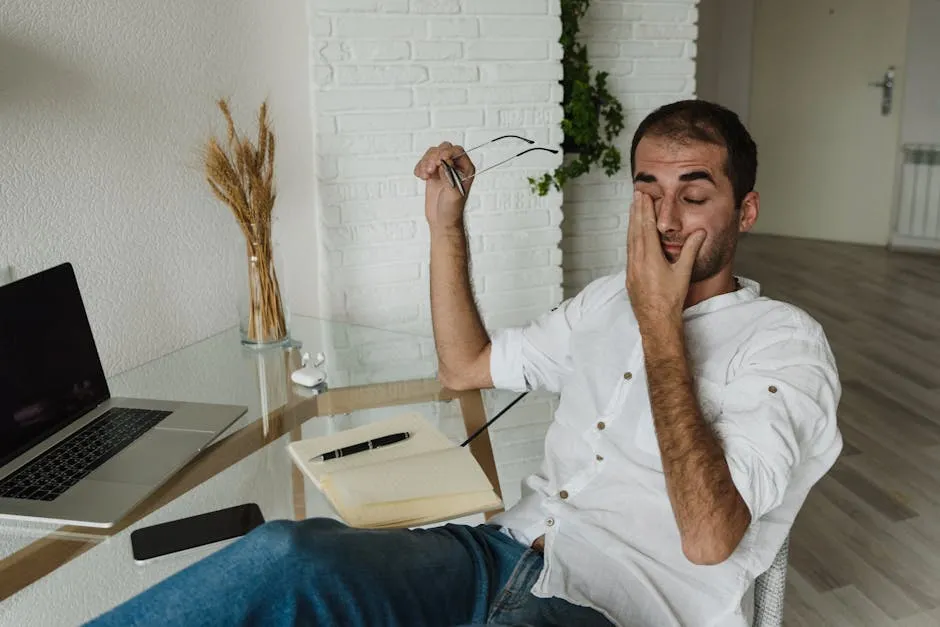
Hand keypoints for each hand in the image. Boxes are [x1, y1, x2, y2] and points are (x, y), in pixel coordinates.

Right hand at [414, 142, 475, 229]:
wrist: (442, 220)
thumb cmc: (452, 210)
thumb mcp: (454, 194)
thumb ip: (450, 176)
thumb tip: (445, 161)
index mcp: (466, 169)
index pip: (457, 151)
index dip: (447, 152)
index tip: (439, 160)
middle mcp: (455, 166)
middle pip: (443, 149)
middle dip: (434, 157)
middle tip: (431, 170)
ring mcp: (443, 169)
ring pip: (432, 154)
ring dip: (425, 162)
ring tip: (425, 176)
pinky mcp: (432, 173)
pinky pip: (423, 162)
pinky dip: (420, 168)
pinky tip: (422, 178)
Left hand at [626, 191, 705, 328]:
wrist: (656, 321)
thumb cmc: (671, 300)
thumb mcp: (683, 273)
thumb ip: (690, 250)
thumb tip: (700, 232)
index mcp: (650, 259)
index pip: (646, 228)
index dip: (645, 210)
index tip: (643, 196)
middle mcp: (637, 261)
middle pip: (635, 230)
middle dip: (636, 211)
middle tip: (636, 195)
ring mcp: (631, 269)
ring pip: (630, 240)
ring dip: (632, 223)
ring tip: (633, 209)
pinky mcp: (629, 275)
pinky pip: (629, 251)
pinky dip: (630, 238)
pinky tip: (632, 234)